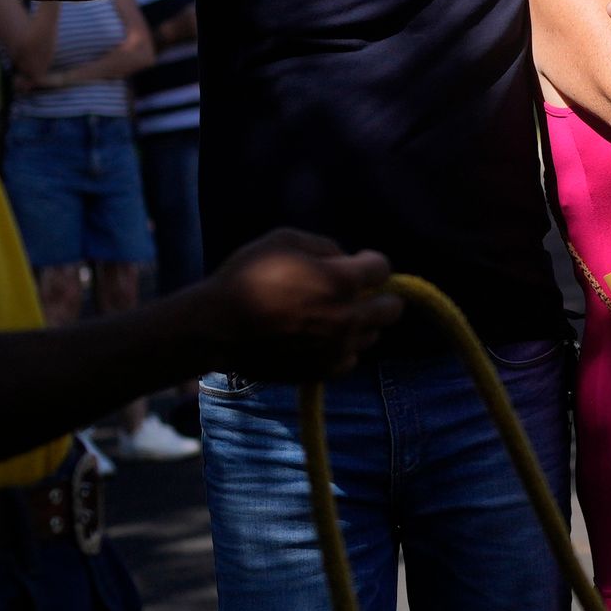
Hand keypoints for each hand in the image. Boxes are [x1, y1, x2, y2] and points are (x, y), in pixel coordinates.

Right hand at [198, 230, 405, 378]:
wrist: (218, 327)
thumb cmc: (247, 276)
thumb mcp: (284, 239)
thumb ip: (324, 246)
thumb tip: (346, 259)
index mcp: (342, 280)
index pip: (383, 269)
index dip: (371, 263)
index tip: (358, 263)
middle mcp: (349, 317)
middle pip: (392, 309)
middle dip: (379, 296)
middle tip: (356, 293)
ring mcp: (339, 348)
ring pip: (373, 335)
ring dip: (361, 323)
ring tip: (331, 316)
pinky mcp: (325, 371)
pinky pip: (351, 358)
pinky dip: (343, 348)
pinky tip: (321, 339)